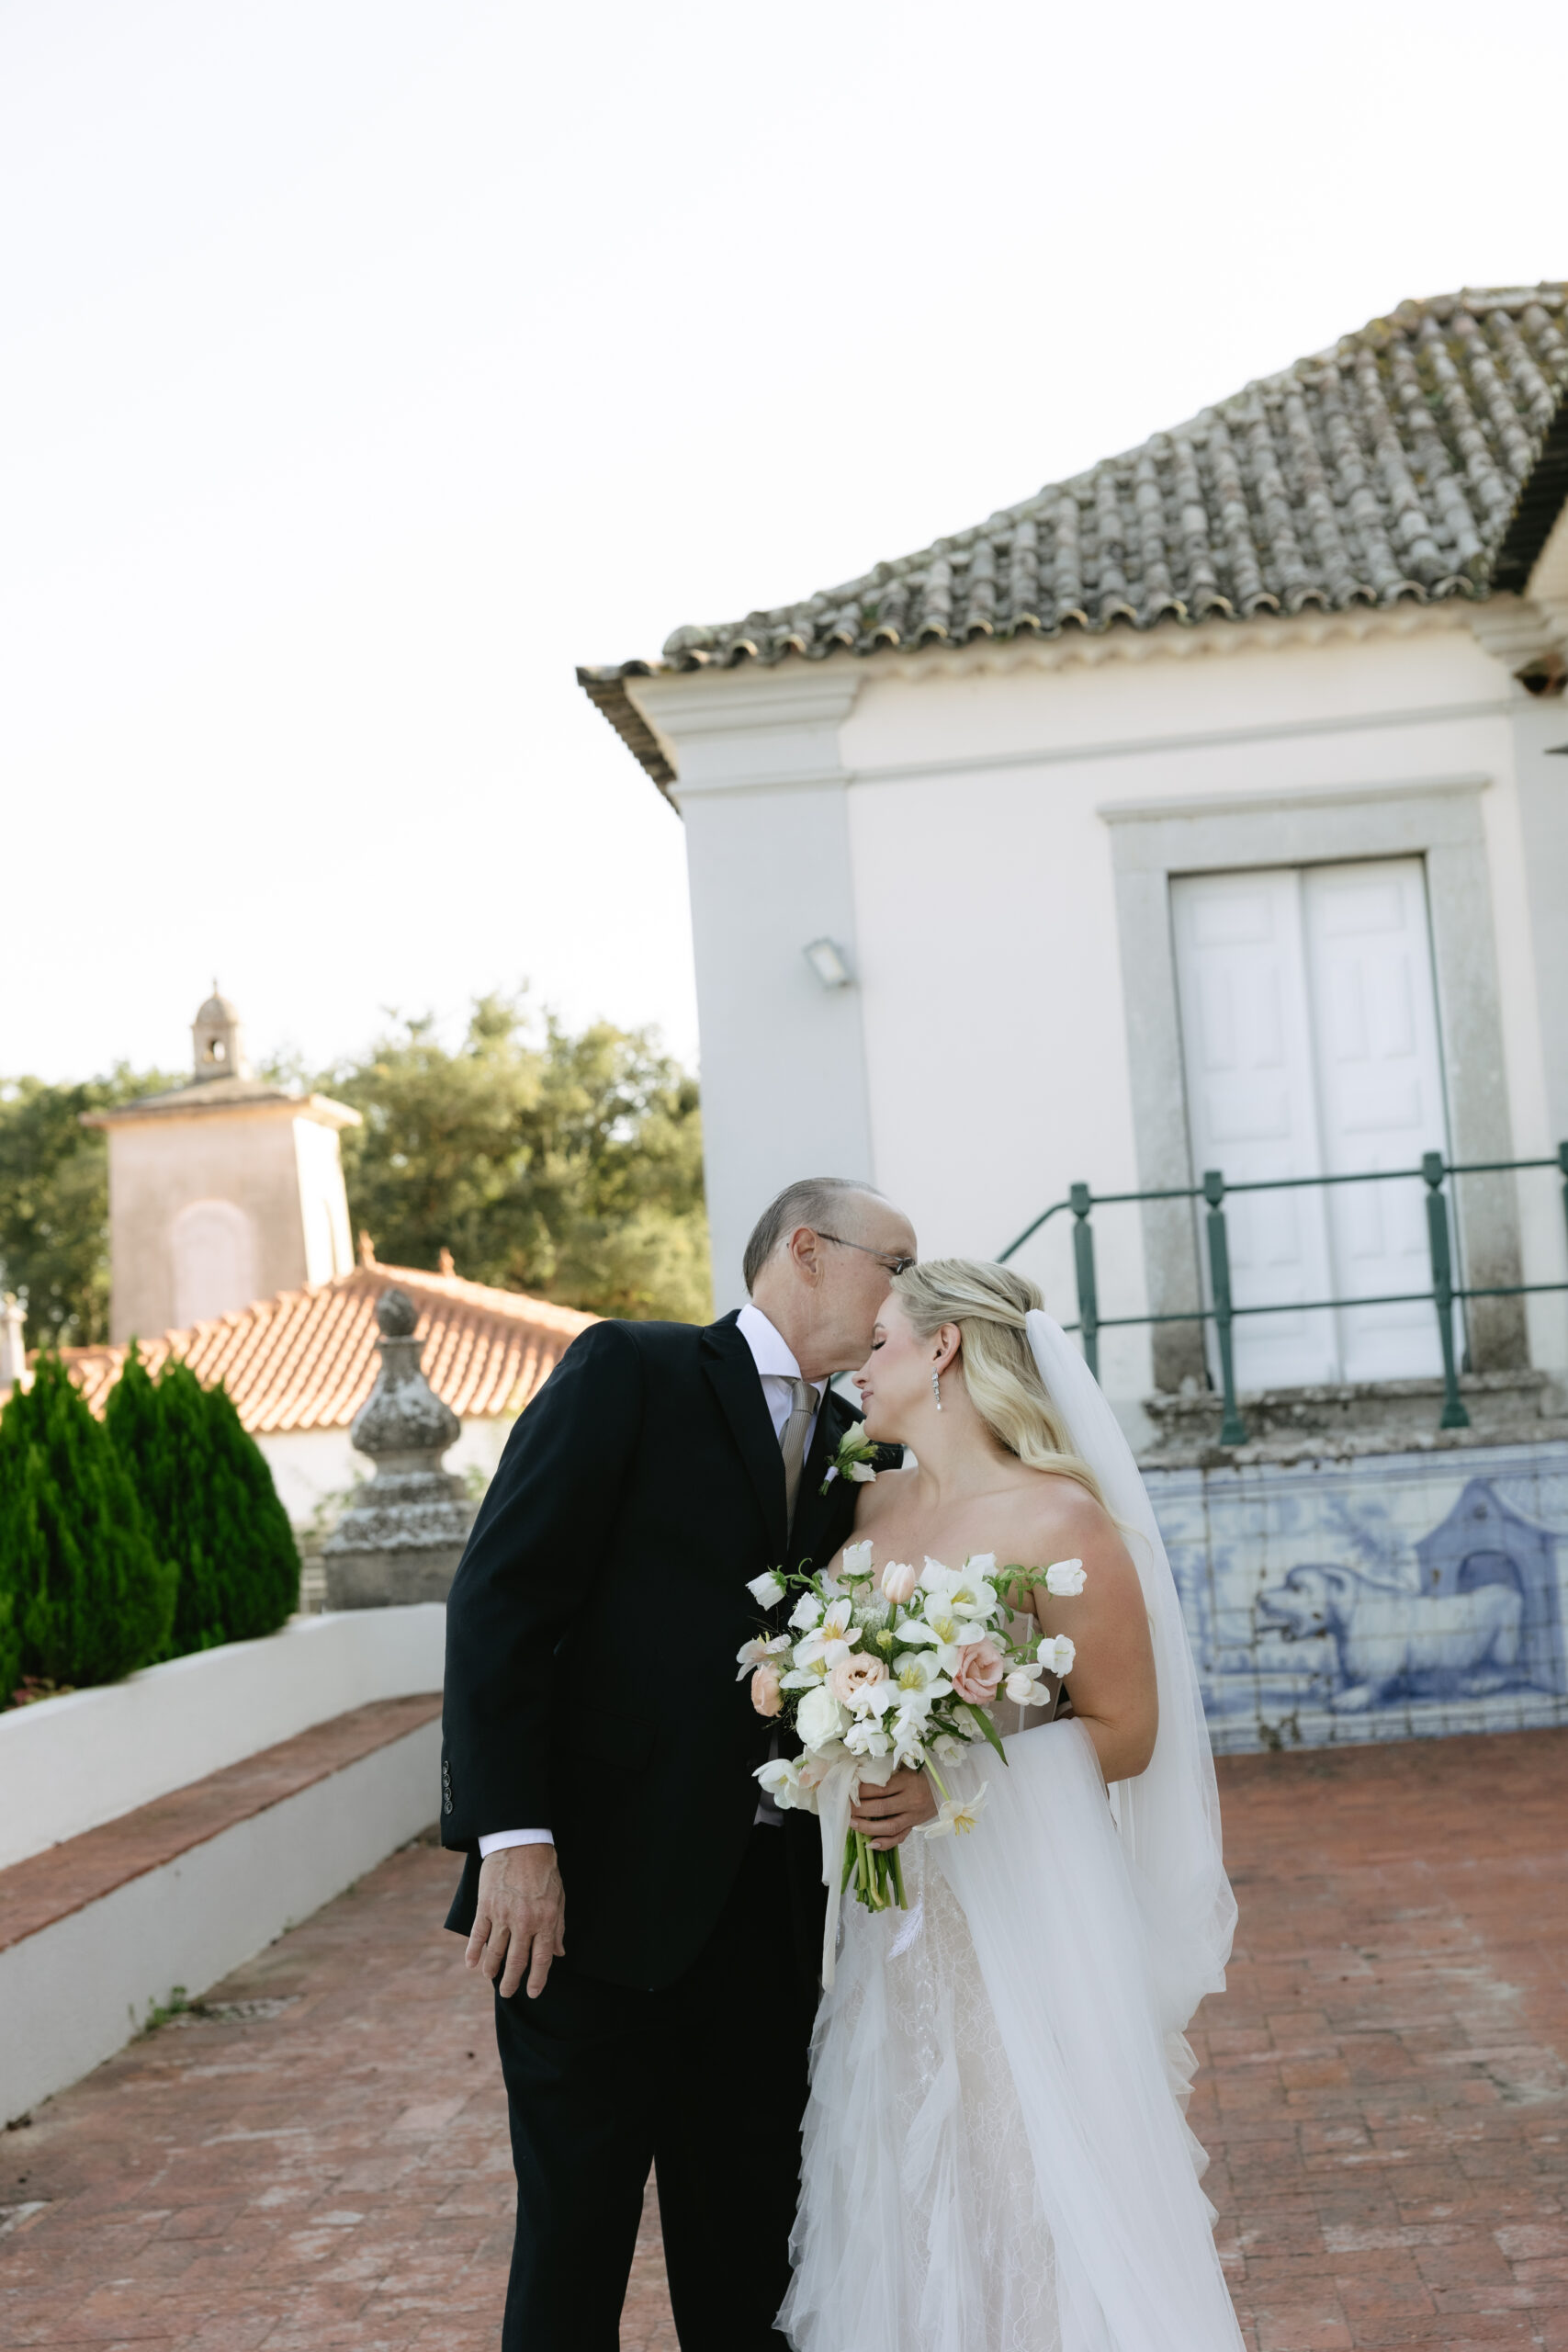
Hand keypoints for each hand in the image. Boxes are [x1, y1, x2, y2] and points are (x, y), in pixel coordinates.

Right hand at [466, 1844, 565, 1999]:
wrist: (521, 1842)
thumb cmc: (544, 1870)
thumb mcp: (559, 1897)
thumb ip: (558, 1927)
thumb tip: (559, 1953)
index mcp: (546, 1920)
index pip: (541, 1959)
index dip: (537, 1979)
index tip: (533, 1993)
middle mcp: (524, 1921)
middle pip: (516, 1961)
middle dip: (511, 1981)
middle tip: (508, 1993)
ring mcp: (503, 1914)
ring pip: (495, 1952)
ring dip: (492, 1970)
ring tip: (491, 1979)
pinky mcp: (486, 1906)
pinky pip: (477, 1935)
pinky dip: (473, 1951)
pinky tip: (472, 1964)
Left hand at [849, 1767, 937, 1849]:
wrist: (945, 1788)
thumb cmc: (920, 1775)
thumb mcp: (906, 1767)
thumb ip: (887, 1771)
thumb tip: (861, 1774)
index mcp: (907, 1782)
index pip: (879, 1789)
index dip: (861, 1791)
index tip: (848, 1790)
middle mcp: (910, 1800)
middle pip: (881, 1808)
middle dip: (860, 1809)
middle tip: (845, 1807)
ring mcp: (913, 1816)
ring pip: (888, 1826)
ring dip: (867, 1827)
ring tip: (852, 1823)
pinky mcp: (914, 1826)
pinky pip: (899, 1838)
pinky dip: (884, 1843)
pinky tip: (870, 1844)